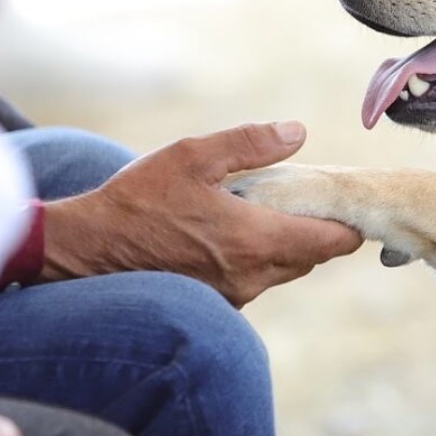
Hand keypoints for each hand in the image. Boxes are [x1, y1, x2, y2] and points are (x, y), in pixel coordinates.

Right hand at [40, 122, 362, 306]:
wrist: (85, 252)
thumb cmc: (138, 201)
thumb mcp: (192, 156)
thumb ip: (250, 143)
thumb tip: (298, 132)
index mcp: (257, 239)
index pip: (332, 242)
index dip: (349, 225)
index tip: (349, 205)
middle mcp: (253, 274)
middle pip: (313, 257)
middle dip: (319, 230)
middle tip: (311, 199)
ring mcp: (236, 294)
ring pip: (285, 270)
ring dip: (288, 244)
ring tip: (272, 210)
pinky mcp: (218, 303)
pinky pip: (257, 280)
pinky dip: (261, 258)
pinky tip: (238, 232)